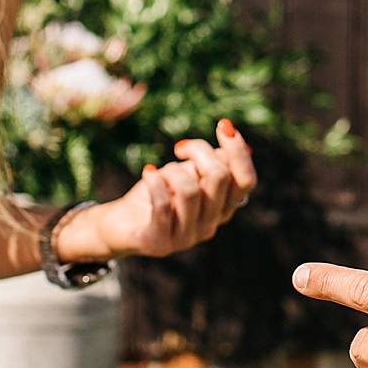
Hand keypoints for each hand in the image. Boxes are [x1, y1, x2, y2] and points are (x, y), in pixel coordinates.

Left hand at [62, 123, 255, 268]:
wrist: (122, 224)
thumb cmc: (157, 193)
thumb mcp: (187, 172)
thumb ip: (211, 163)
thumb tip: (237, 139)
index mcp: (222, 209)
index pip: (246, 181)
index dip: (238, 151)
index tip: (223, 125)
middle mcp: (210, 226)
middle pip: (219, 177)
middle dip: (199, 151)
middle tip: (179, 148)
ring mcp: (186, 238)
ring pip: (190, 190)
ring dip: (172, 170)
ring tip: (160, 172)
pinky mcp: (159, 242)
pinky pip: (162, 205)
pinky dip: (153, 181)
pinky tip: (147, 173)